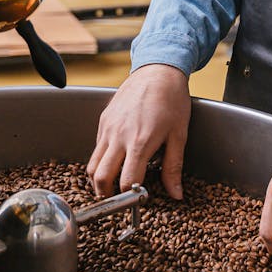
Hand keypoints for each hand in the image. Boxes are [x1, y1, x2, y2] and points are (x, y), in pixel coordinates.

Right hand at [86, 64, 190, 198]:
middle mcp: (119, 136)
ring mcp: (108, 127)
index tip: (137, 201)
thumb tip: (176, 194)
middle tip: (116, 201)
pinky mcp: (103, 119)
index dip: (130, 197)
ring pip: (92, 164)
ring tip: (110, 186)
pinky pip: (96, 146)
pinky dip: (100, 159)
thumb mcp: (179, 135)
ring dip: (98, 180)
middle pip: (100, 177)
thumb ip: (173, 167)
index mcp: (140, 142)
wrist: (158, 70)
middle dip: (106, 195)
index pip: (126, 182)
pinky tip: (113, 160)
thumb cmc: (172, 100)